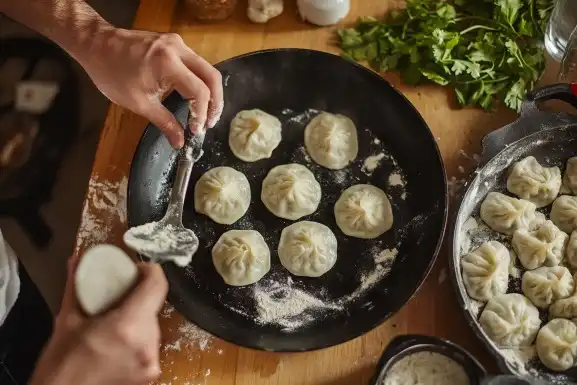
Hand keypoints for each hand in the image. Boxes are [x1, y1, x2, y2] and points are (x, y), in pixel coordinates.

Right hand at [29, 259, 167, 384]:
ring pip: (151, 326)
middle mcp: (147, 343)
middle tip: (117, 298)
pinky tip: (118, 343)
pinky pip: (149, 345)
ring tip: (114, 323)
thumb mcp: (66, 321)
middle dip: (137, 298)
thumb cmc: (60, 365)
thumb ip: (76, 286)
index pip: (157, 284)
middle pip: (153, 306)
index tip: (134, 270)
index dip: (149, 271)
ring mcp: (152, 361)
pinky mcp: (152, 373)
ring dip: (137, 319)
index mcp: (128, 326)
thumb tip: (77, 260)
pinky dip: (136, 339)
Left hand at [78, 27, 222, 147]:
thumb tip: (180, 142)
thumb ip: (164, 122)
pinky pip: (196, 63)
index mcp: (168, 63)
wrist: (96, 44)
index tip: (195, 130)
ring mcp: (178, 43)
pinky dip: (199, 81)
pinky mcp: (174, 43)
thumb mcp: (139, 103)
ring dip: (209, 92)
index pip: (199, 91)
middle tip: (210, 123)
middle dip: (215, 103)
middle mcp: (178, 49)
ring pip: (206, 69)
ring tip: (204, 113)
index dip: (202, 114)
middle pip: (212, 77)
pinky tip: (194, 97)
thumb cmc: (111, 74)